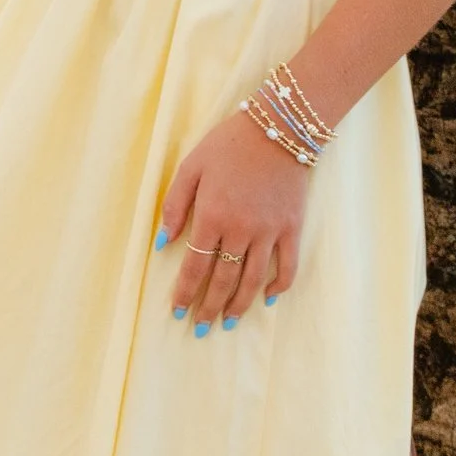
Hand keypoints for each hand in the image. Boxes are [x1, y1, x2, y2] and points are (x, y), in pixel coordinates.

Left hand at [158, 107, 311, 332]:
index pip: (196, 266)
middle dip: (209, 307)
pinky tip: (268, 299)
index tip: (178, 310)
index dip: (186, 292)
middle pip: (223, 279)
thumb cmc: (227, 145)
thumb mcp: (190, 167)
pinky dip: (279, 286)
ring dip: (239, 305)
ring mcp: (269, 231)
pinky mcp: (292, 227)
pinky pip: (287, 265)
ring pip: (253, 280)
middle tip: (201, 327)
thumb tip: (163, 243)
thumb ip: (174, 205)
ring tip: (229, 322)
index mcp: (212, 216)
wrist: (277, 128)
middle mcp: (241, 230)